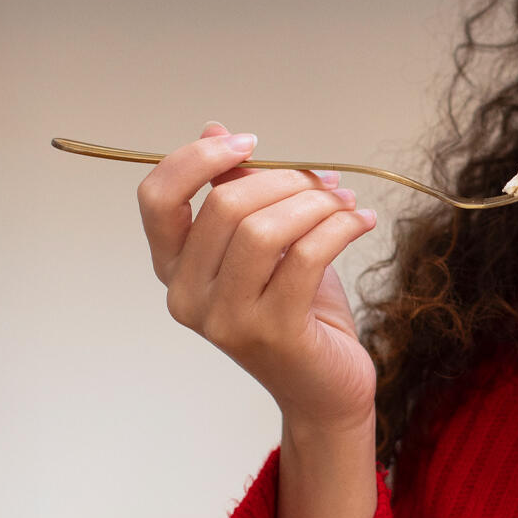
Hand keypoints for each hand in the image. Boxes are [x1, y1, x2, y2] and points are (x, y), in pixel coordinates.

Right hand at [138, 121, 380, 430]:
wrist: (324, 387)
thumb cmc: (294, 308)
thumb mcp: (262, 242)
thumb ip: (234, 191)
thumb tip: (214, 130)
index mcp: (173, 269)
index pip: (157, 198)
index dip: (198, 159)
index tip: (249, 142)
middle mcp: (187, 297)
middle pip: (224, 206)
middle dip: (283, 180)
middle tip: (324, 182)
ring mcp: (226, 320)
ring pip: (265, 229)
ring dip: (315, 203)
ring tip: (344, 202)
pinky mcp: (272, 333)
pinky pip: (306, 256)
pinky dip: (339, 227)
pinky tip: (360, 222)